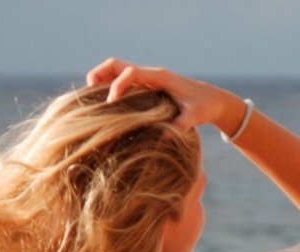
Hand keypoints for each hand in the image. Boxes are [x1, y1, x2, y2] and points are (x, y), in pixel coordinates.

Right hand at [85, 58, 244, 135]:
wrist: (211, 99)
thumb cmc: (203, 107)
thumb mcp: (194, 117)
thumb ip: (181, 124)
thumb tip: (165, 138)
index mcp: (159, 77)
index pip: (130, 73)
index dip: (117, 85)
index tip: (110, 103)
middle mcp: (150, 74)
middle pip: (116, 65)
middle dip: (99, 75)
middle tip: (87, 93)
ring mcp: (146, 79)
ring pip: (116, 71)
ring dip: (100, 80)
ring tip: (89, 100)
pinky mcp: (145, 87)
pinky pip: (122, 82)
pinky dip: (108, 87)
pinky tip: (102, 106)